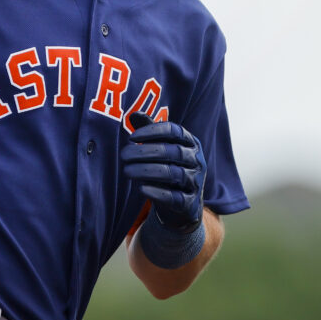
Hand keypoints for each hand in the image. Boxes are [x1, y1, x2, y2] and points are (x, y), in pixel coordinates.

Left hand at [121, 113, 206, 232]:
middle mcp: (197, 160)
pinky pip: (175, 197)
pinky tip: (141, 188)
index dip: (153, 131)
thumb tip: (133, 115)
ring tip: (126, 171)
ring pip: (173, 174)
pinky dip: (158, 193)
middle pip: (172, 152)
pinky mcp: (190, 203)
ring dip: (147, 171)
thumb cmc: (169, 168)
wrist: (183, 205)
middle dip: (145, 152)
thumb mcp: (163, 148)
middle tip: (123, 155)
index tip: (131, 137)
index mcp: (190, 143)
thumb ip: (150, 131)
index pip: (174, 131)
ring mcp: (196, 182)